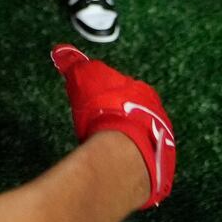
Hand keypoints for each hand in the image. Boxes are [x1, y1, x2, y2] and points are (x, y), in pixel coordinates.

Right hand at [52, 45, 174, 208]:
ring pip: (141, 139)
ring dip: (126, 142)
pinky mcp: (157, 172)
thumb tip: (61, 50)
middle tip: (98, 123)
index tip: (95, 98)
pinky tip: (112, 166)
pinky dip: (128, 164)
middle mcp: (158, 116)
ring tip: (103, 147)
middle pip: (136, 114)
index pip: (127, 87)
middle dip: (120, 117)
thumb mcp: (83, 77)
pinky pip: (140, 164)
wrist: (122, 153)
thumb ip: (73, 63)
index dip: (109, 92)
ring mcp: (161, 145)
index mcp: (144, 92)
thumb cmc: (104, 111)